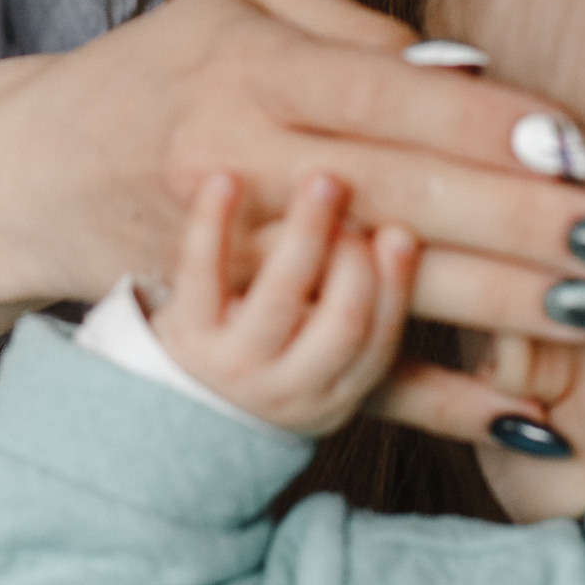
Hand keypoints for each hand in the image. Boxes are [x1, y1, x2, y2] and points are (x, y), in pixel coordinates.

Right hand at [4, 0, 584, 347]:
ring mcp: (241, 263)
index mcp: (253, 74)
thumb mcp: (246, 11)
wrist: (37, 171)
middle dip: (526, 221)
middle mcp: (243, 169)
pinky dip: (442, 404)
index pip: (392, 100)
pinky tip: (529, 417)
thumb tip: (476, 72)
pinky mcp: (243, 333)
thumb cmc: (167, 70)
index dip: (491, 125)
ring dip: (508, 308)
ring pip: (391, 293)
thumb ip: (359, 34)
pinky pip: (350, 378)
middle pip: (406, 199)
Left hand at [151, 171, 417, 436]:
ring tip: (323, 182)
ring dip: (308, 232)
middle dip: (356, 258)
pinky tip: (227, 178)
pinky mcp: (186, 332)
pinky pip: (202, 271)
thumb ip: (362, 318)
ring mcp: (235, 365)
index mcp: (332, 396)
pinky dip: (214, 221)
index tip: (401, 232)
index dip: (394, 285)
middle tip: (355, 206)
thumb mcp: (319, 368)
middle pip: (342, 322)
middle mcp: (288, 389)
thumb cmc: (269, 360)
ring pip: (281, 294)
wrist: (182, 406)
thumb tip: (402, 231)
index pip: (378, 343)